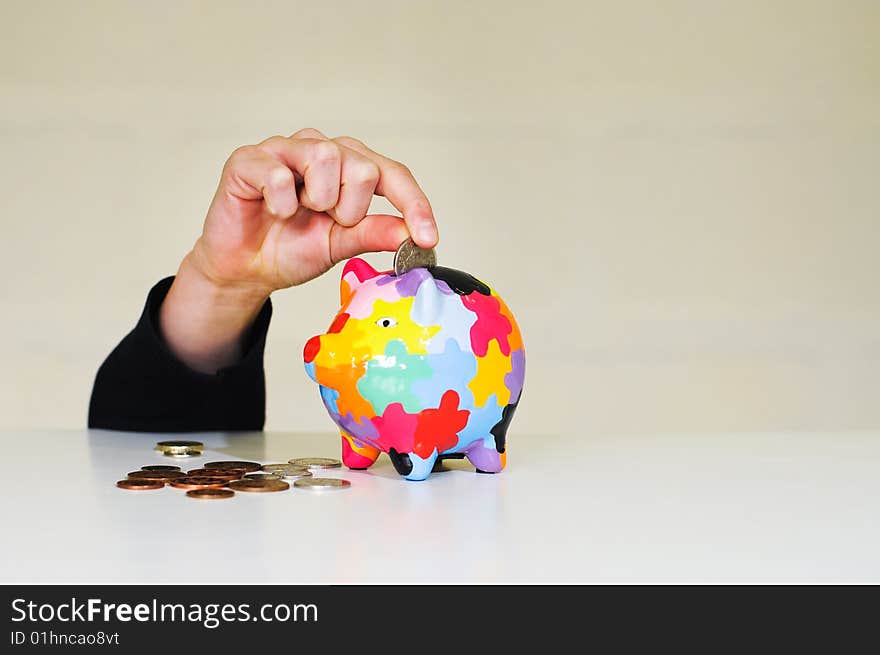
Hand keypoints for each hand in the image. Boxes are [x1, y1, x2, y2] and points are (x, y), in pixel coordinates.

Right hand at [159, 128, 437, 372]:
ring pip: (325, 157)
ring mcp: (285, 149)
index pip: (393, 174)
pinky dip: (281, 203)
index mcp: (349, 167)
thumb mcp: (340, 245)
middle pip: (363, 167)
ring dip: (318, 201)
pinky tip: (273, 211)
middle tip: (326, 223)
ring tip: (299, 214)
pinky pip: (279, 173)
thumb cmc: (290, 249)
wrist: (244, 268)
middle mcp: (321, 150)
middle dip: (350, 210)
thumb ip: (373, 233)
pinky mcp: (249, 159)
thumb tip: (411, 233)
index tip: (427, 239)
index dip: (414, 205)